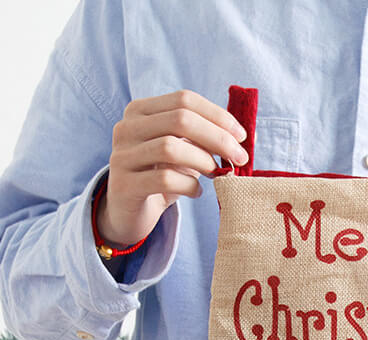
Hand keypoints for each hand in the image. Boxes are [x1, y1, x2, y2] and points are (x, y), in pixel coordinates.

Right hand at [97, 90, 248, 247]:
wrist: (129, 211)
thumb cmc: (161, 176)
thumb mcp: (182, 152)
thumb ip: (204, 138)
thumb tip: (245, 135)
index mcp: (140, 111)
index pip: (184, 100)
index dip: (217, 115)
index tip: (241, 136)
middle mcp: (127, 128)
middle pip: (180, 120)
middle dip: (217, 138)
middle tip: (240, 158)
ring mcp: (122, 156)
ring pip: (170, 148)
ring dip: (203, 161)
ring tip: (216, 174)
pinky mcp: (124, 185)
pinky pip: (164, 180)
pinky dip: (189, 186)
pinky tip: (197, 192)